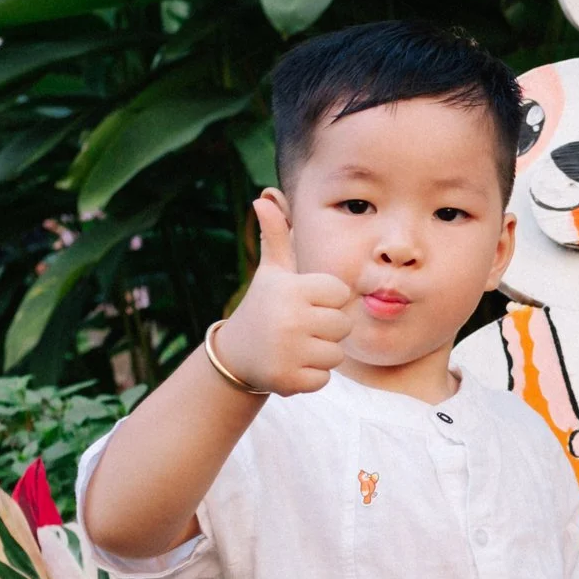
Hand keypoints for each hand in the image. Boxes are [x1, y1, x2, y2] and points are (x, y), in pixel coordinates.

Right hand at [214, 193, 353, 395]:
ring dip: (320, 353)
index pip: (341, 293)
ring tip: (294, 345)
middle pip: (343, 325)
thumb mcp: (272, 271)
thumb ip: (277, 235)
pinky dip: (311, 376)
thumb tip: (264, 197)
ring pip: (336, 354)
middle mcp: (290, 320)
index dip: (326, 299)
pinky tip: (290, 364)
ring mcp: (289, 352)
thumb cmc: (264, 306)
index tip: (305, 302)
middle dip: (326, 328)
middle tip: (300, 327)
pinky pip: (324, 378)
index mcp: (292, 290)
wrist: (236, 354)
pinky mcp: (289, 381)